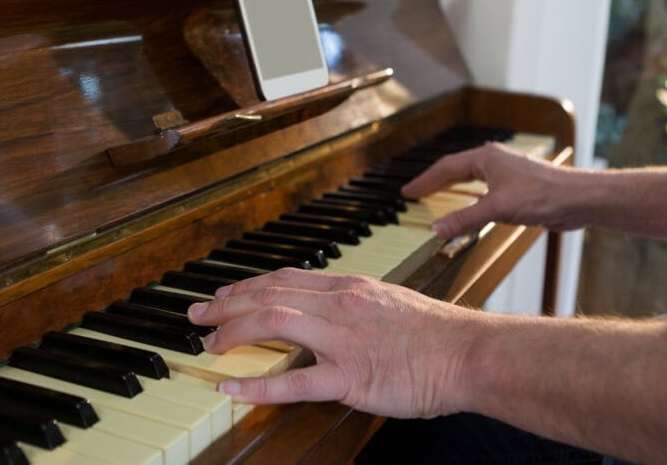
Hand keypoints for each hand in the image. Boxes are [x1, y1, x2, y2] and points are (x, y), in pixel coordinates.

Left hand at [187, 268, 483, 417]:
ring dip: (234, 332)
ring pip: (273, 324)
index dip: (247, 286)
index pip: (284, 279)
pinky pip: (294, 381)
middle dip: (226, 305)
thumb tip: (323, 310)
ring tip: (209, 345)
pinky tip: (230, 387)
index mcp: (349, 287)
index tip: (224, 296)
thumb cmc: (435, 333)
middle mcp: (340, 306)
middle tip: (198, 317)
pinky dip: (257, 385)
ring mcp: (343, 340)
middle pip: (269, 296)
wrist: (468, 353)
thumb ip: (352, 304)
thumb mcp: (387, 302)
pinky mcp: (351, 377)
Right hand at [402, 141, 580, 238]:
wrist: (579, 199)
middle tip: (415, 194)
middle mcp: (495, 161)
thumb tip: (436, 227)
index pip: (445, 167)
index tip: (407, 191)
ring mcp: (507, 173)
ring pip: (471, 179)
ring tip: (435, 198)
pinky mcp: (518, 188)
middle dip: (434, 182)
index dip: (424, 180)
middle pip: (456, 170)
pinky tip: (470, 207)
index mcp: (486, 157)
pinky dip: (471, 198)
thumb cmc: (544, 195)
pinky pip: (485, 190)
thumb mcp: (497, 209)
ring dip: (452, 189)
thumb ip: (464, 219)